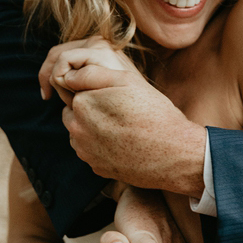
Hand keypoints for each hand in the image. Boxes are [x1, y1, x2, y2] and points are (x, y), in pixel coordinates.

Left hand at [39, 41, 208, 199]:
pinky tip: (124, 143)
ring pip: (82, 132)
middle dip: (92, 109)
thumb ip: (90, 73)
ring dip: (95, 128)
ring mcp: (85, 152)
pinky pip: (92, 151)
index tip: (118, 97)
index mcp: (81, 105)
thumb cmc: (154, 113)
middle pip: (76, 112)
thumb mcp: (125, 80)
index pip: (77, 90)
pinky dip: (102, 146)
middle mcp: (77, 130)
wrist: (174, 154)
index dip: (98, 91)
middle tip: (122, 111)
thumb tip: (68, 75)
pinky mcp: (96, 168)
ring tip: (124, 127)